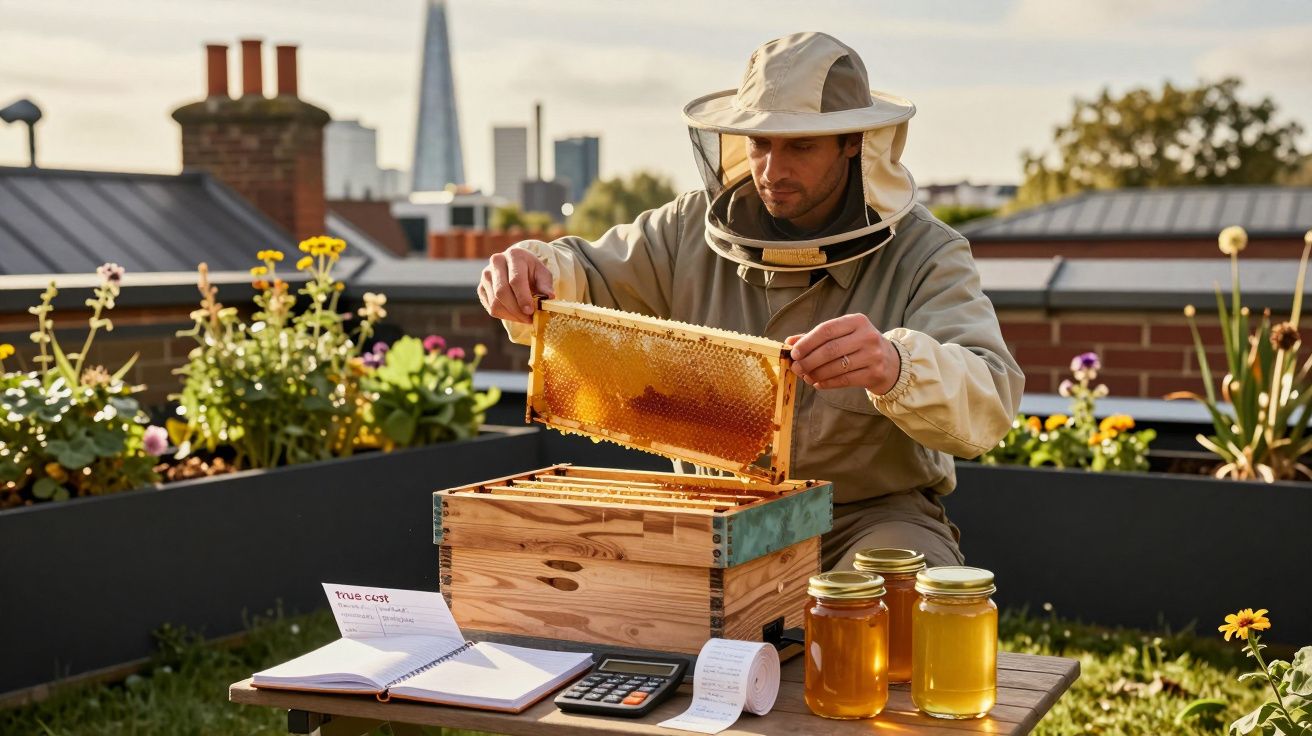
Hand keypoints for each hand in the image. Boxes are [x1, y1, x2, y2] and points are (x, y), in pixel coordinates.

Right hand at [478, 245, 554, 323]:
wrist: (517, 267)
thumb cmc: (532, 271)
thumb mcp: (543, 274)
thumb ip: (546, 285)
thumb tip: (549, 297)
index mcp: (514, 255)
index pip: (515, 279)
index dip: (523, 297)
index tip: (531, 311)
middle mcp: (496, 262)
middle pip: (502, 292)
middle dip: (517, 310)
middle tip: (529, 319)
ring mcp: (486, 275)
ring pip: (495, 302)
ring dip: (511, 315)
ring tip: (524, 318)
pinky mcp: (481, 287)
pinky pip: (491, 308)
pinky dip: (505, 316)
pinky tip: (515, 315)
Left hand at [785, 314, 899, 394]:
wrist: (891, 362)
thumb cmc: (859, 345)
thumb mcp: (843, 335)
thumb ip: (817, 337)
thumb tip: (789, 343)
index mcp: (857, 321)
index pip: (826, 330)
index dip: (807, 342)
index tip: (794, 353)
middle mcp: (867, 336)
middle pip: (830, 350)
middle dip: (809, 360)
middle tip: (796, 368)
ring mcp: (873, 355)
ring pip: (836, 367)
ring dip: (816, 373)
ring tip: (805, 376)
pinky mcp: (874, 373)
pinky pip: (844, 380)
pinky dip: (827, 383)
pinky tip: (817, 383)